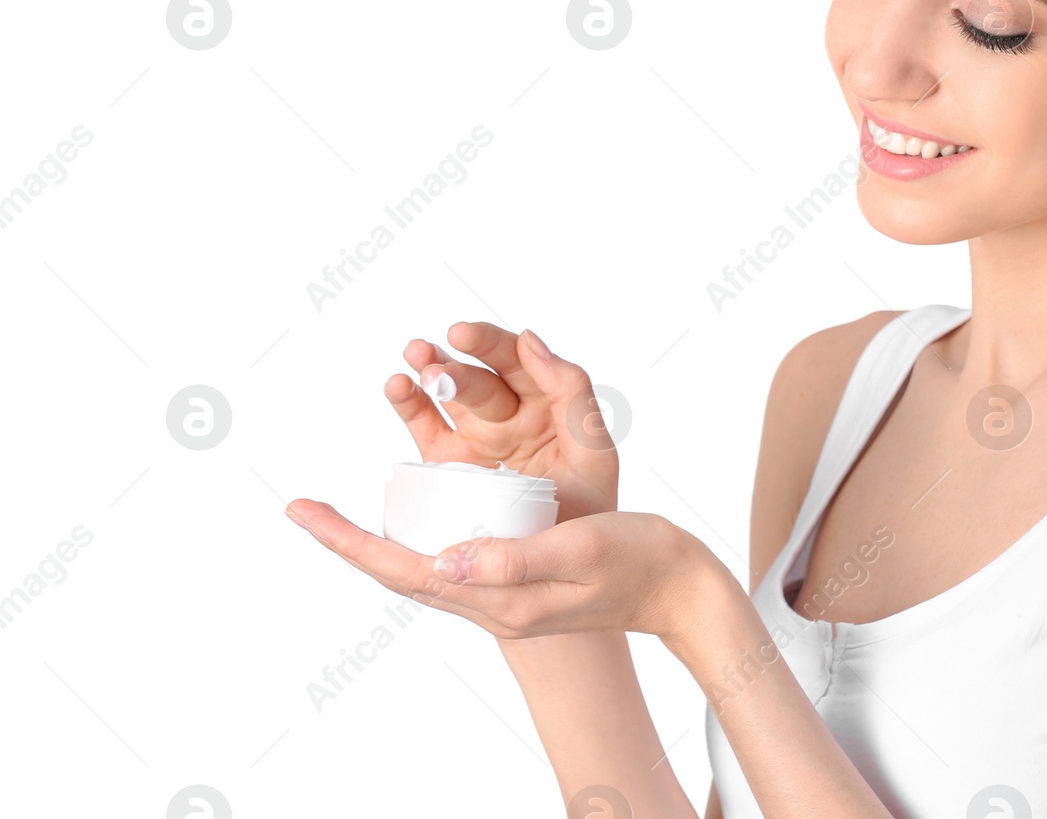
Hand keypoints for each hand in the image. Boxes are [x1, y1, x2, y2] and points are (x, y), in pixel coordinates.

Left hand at [283, 504, 706, 643]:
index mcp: (498, 598)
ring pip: (423, 566)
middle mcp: (491, 600)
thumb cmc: (637, 561)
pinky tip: (421, 514)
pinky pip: (454, 556)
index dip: (350, 542)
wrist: (677, 585)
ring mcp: (503, 591)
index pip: (405, 571)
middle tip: (305, 510)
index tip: (304, 512)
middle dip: (351, 542)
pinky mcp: (517, 574)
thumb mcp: (578, 551)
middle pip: (401, 572)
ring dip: (382, 539)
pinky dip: (424, 533)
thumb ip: (514, 558)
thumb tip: (444, 560)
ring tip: (346, 514)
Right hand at [390, 321, 617, 520]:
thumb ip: (571, 392)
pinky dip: (409, 404)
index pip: (516, 360)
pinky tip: (397, 386)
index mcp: (545, 402)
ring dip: (426, 372)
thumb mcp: (593, 450)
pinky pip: (425, 426)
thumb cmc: (589, 506)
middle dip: (454, 366)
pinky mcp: (447, 462)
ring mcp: (475, 435)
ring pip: (446, 395)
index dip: (490, 344)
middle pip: (477, 379)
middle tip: (432, 364)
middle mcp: (507, 413)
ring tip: (411, 359)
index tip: (463, 335)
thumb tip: (530, 339)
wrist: (567, 566)